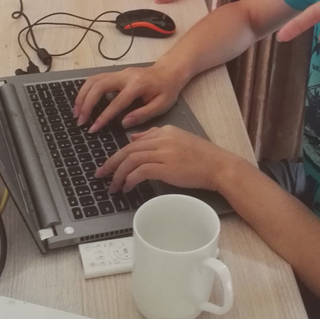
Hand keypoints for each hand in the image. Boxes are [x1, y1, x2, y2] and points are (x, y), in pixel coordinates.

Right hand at [73, 65, 183, 130]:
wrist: (169, 71)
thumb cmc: (167, 90)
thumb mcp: (161, 105)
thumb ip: (142, 115)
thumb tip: (123, 124)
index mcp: (137, 85)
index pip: (116, 102)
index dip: (103, 117)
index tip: (93, 129)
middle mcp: (125, 76)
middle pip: (98, 86)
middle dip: (86, 103)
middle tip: (80, 120)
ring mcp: (119, 72)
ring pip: (94, 80)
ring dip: (82, 95)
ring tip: (76, 112)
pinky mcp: (115, 73)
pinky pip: (96, 79)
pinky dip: (85, 89)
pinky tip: (82, 101)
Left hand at [94, 124, 240, 193]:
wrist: (219, 166)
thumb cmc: (201, 157)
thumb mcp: (178, 139)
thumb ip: (155, 136)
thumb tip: (133, 138)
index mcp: (164, 131)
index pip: (134, 141)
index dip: (118, 154)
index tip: (109, 165)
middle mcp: (162, 138)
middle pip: (128, 149)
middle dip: (111, 163)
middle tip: (101, 174)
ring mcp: (164, 152)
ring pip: (131, 160)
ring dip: (119, 174)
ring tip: (113, 186)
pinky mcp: (167, 167)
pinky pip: (140, 171)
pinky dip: (130, 180)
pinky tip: (127, 187)